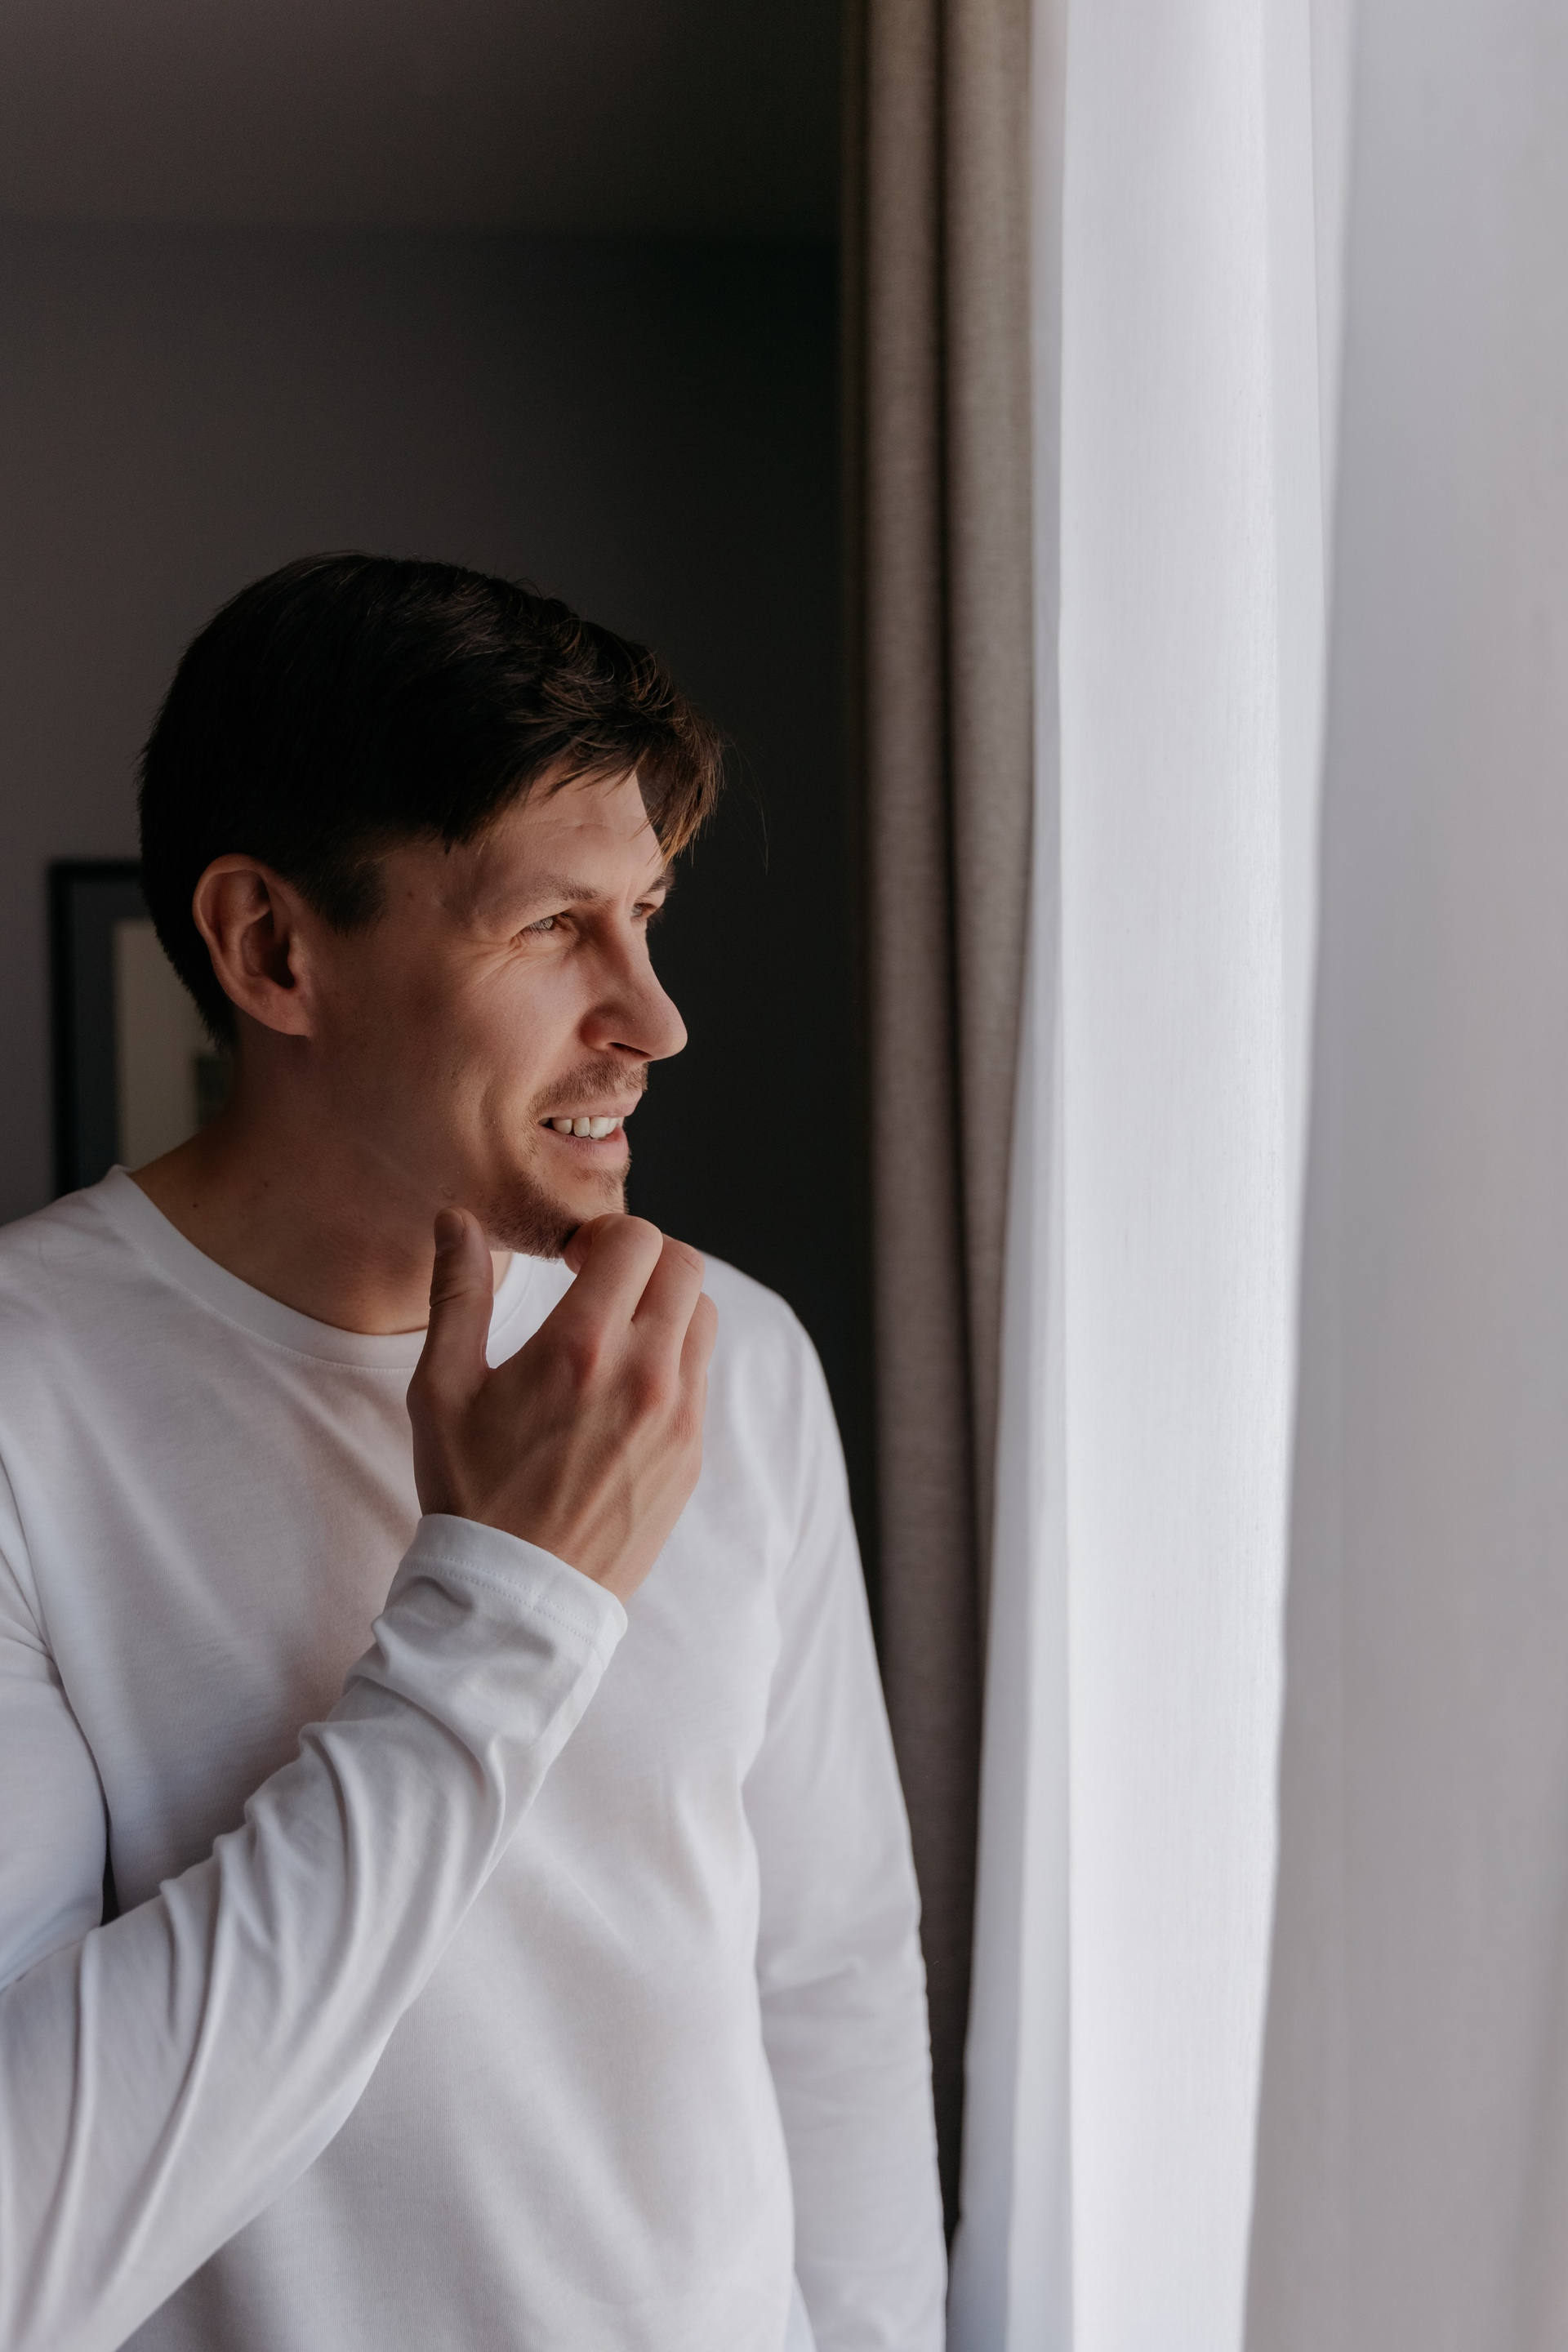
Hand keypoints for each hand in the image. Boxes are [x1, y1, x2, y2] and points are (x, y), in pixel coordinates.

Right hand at [407, 1209, 716, 1601]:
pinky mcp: (692, 1455)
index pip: (637, 1239)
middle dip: (643, 1258)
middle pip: (685, 1267)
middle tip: (599, 1284)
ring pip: (703, 1318)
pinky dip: (672, 1360)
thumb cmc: (471, 1492)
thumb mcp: (442, 1389)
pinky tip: (622, 1391)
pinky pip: (700, 1377)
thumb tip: (457, 1219)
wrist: (516, 1597)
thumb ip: (458, 1293)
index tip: (573, 1260)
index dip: (604, 1234)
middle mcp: (645, 1375)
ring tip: (613, 1335)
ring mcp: (679, 1418)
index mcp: (582, 1346)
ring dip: (665, 1306)